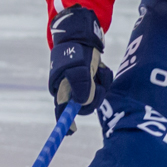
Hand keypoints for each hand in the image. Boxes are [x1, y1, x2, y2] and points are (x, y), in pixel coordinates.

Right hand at [49, 5, 112, 131]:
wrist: (82, 34)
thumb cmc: (76, 51)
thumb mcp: (78, 68)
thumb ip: (80, 85)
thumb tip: (81, 103)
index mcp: (61, 89)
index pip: (62, 111)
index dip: (65, 123)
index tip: (71, 131)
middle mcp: (71, 90)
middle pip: (85, 105)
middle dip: (95, 93)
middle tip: (97, 80)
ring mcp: (82, 85)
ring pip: (97, 94)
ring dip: (101, 82)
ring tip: (98, 68)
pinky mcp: (92, 79)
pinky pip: (102, 85)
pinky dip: (104, 77)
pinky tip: (101, 66)